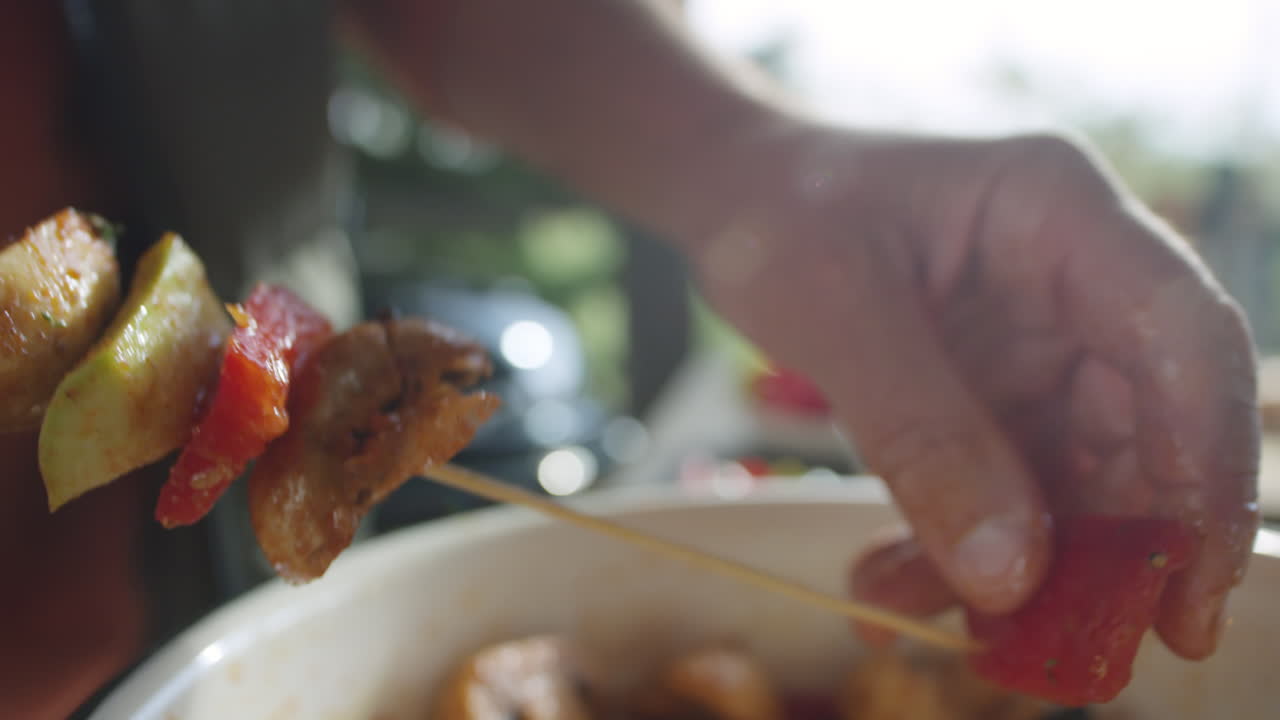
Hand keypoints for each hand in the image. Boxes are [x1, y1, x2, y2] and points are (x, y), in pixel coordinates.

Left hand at [689, 127, 1259, 659]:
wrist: (734, 197)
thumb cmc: (781, 213)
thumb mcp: (834, 311)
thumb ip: (921, 435)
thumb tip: (1012, 576)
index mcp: (1059, 215)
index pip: (1183, 339)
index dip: (1206, 466)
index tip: (1186, 588)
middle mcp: (1075, 284)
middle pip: (1150, 429)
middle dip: (1113, 550)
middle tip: (1066, 652)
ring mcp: (1041, 345)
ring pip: (1075, 480)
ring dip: (1016, 566)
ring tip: (913, 611)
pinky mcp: (998, 396)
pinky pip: (1006, 490)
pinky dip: (957, 549)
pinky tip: (888, 586)